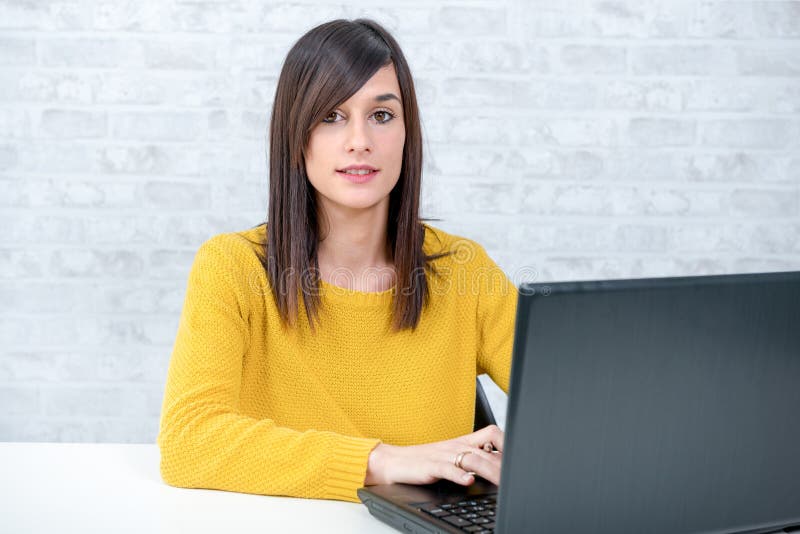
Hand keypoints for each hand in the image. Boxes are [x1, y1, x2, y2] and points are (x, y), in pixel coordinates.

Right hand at [364, 425, 503, 486]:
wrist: (396, 462)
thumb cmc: (426, 461)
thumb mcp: (453, 457)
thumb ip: (474, 459)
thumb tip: (499, 468)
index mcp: (464, 442)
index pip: (492, 434)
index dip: (509, 443)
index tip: (521, 457)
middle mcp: (457, 446)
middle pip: (488, 448)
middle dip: (504, 462)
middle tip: (517, 474)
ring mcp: (444, 455)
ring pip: (472, 458)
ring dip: (488, 470)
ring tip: (501, 481)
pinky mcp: (431, 466)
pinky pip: (447, 468)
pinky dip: (459, 475)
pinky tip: (468, 480)